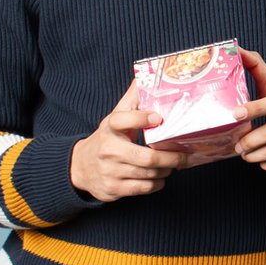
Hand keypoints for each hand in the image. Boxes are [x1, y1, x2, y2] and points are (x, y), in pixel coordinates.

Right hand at [70, 83, 189, 201]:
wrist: (79, 166)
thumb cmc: (106, 138)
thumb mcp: (115, 117)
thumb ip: (132, 98)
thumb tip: (146, 76)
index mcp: (110, 128)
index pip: (123, 120)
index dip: (141, 118)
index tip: (159, 118)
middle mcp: (108, 150)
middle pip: (147, 157)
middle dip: (172, 157)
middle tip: (186, 154)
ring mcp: (110, 172)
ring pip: (149, 174)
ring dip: (167, 169)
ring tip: (175, 163)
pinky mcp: (113, 189)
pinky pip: (144, 188)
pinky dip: (158, 183)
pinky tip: (161, 176)